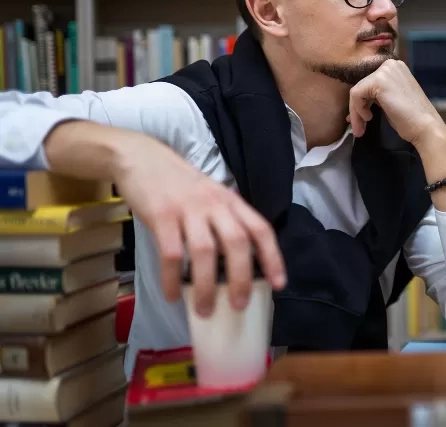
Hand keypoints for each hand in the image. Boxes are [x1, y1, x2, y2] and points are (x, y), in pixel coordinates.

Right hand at [110, 132, 286, 316]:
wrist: (141, 159)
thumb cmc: (179, 184)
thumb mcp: (210, 197)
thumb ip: (224, 222)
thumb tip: (233, 265)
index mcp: (231, 201)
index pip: (260, 229)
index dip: (273, 257)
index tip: (279, 284)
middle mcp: (215, 204)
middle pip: (237, 242)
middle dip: (241, 278)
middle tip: (239, 306)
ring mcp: (188, 209)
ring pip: (206, 251)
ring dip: (206, 285)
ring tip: (204, 310)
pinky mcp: (162, 216)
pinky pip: (171, 254)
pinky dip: (173, 278)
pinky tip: (173, 296)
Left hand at [348, 59, 445, 148]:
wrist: (425, 126)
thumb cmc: (411, 119)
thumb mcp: (392, 100)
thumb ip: (377, 95)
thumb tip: (358, 103)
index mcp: (395, 68)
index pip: (369, 82)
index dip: (362, 101)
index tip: (362, 119)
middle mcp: (390, 64)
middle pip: (362, 85)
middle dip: (357, 108)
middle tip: (360, 127)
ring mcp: (385, 70)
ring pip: (357, 91)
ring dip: (356, 112)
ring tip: (361, 128)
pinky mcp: (378, 80)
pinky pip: (356, 94)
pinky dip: (357, 110)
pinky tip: (369, 118)